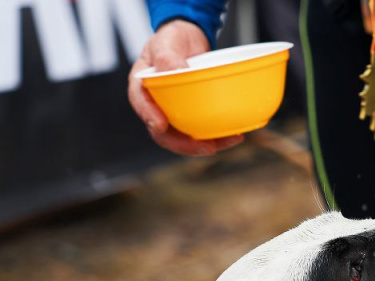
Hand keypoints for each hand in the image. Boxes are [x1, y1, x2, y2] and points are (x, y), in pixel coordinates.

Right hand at [127, 20, 243, 155]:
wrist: (190, 39)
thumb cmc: (172, 39)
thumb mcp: (166, 42)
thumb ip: (167, 57)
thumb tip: (175, 72)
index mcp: (141, 85)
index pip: (141, 104)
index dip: (149, 117)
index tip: (160, 125)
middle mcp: (156, 104)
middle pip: (164, 132)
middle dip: (184, 145)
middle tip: (206, 147)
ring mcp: (174, 111)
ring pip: (184, 137)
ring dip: (205, 145)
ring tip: (229, 141)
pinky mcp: (191, 114)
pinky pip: (200, 130)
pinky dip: (216, 135)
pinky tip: (233, 134)